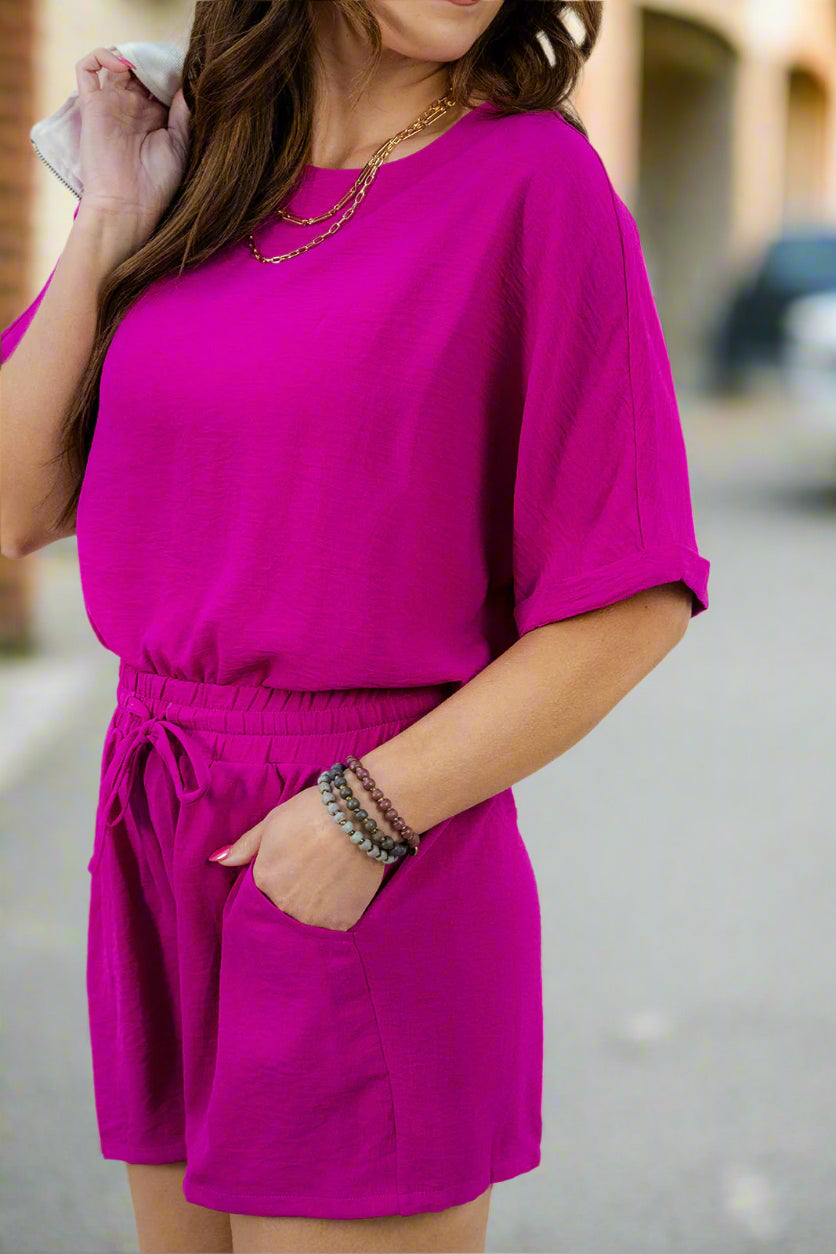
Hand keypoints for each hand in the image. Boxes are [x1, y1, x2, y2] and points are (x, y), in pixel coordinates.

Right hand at [76, 46, 190, 236]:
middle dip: (152, 61)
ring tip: (143, 62)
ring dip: (129, 55)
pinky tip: (122, 64)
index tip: (186, 69)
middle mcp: (133, 109)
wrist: (126, 205)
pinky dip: (100, 56)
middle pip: (140, 71)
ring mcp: (112, 105)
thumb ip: (183, 114)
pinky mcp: (92, 106)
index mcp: (155, 119)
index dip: (170, 72)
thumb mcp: (179, 145)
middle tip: (166, 60)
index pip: (160, 84)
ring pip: (116, 64)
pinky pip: (87, 70)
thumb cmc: (157, 183)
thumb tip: (188, 84)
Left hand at [207, 785, 386, 930]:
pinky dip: (332, 917)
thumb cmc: (312, 812)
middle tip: (305, 884)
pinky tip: (339, 897)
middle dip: (287, 903)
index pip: (256, 899)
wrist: (361, 815)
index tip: (282, 879)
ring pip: (303, 925)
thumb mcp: (272, 822)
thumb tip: (217, 861)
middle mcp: (283, 906)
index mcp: (263, 882)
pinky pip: (330, 930)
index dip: (269, 889)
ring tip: (322, 891)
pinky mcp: (341, 923)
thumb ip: (244, 847)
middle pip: (279, 914)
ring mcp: (313, 918)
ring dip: (309, 914)